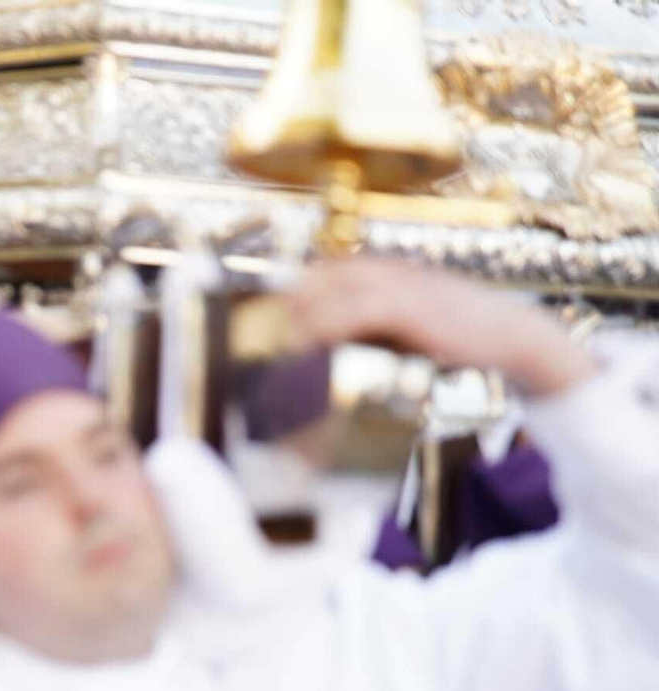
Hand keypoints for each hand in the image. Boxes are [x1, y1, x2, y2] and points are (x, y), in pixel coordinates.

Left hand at [287, 258, 594, 396]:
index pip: (320, 274)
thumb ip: (365, 328)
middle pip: (318, 278)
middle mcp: (384, 271)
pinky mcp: (408, 305)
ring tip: (271, 341)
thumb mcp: (401, 327)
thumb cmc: (453, 334)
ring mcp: (397, 284)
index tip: (260, 319)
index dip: (289, 294)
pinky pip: (355, 310)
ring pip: (331, 290)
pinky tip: (306, 343)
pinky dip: (326, 325)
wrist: (508, 334)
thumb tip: (324, 346)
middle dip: (285, 303)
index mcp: (381, 273)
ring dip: (298, 315)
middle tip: (254, 333)